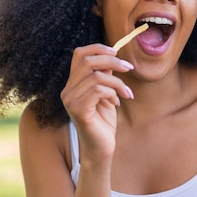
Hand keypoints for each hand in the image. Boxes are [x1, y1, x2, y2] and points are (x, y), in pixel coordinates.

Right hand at [60, 44, 133, 162]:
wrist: (101, 148)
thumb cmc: (104, 122)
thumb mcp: (106, 93)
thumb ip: (105, 75)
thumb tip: (112, 56)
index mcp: (72, 84)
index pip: (79, 54)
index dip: (98, 48)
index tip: (117, 52)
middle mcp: (67, 91)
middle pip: (87, 61)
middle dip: (112, 61)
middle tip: (128, 68)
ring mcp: (70, 101)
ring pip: (96, 76)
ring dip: (117, 83)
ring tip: (126, 93)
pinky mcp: (78, 111)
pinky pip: (98, 91)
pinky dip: (113, 93)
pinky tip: (117, 103)